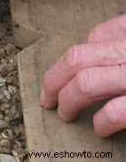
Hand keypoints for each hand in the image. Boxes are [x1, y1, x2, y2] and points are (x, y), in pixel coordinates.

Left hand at [40, 14, 125, 137]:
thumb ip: (119, 37)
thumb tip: (94, 42)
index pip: (95, 36)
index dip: (74, 56)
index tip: (64, 72)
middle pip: (77, 58)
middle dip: (53, 80)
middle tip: (46, 98)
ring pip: (86, 82)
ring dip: (68, 100)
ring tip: (65, 114)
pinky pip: (115, 111)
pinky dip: (101, 121)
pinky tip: (99, 129)